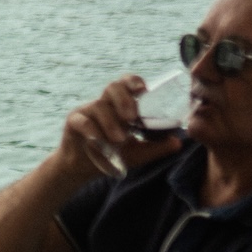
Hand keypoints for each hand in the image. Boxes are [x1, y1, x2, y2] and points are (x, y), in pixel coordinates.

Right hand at [60, 75, 183, 177]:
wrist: (84, 169)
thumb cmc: (113, 155)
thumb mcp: (138, 153)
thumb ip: (157, 148)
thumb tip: (178, 142)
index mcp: (121, 106)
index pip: (128, 85)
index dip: (135, 82)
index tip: (144, 90)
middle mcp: (104, 104)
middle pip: (113, 87)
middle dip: (124, 99)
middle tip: (132, 117)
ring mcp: (87, 111)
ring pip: (99, 106)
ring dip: (111, 122)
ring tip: (120, 140)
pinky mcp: (73, 122)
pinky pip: (82, 121)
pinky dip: (91, 129)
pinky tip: (97, 140)